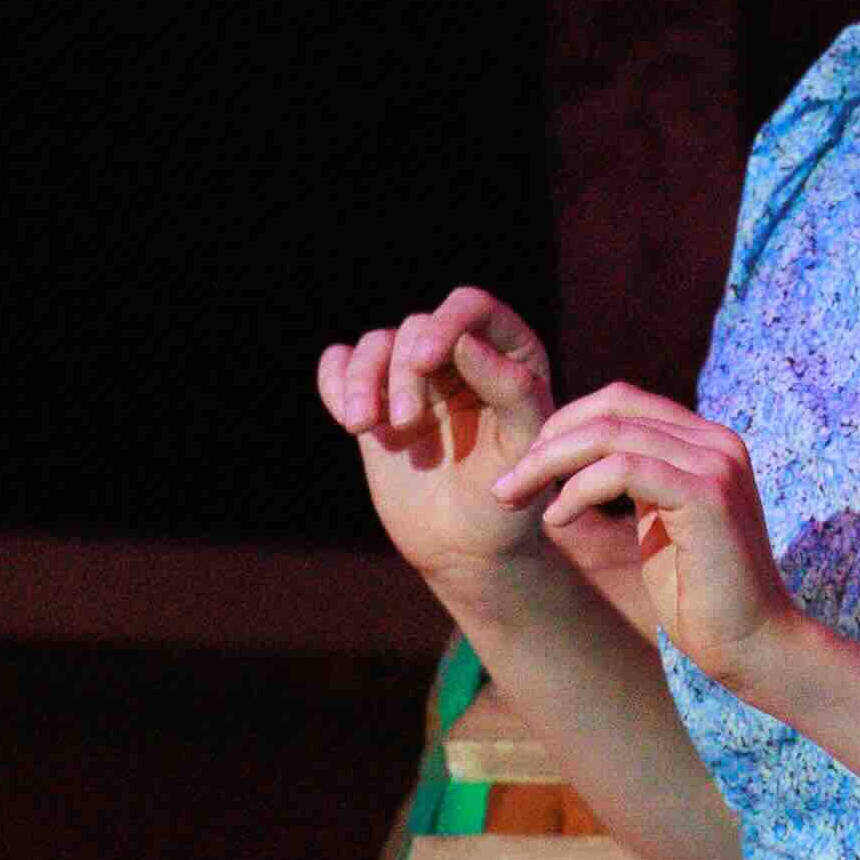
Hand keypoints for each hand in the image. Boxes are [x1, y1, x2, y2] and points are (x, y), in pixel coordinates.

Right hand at [314, 291, 561, 585]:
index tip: (423, 359)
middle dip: (403, 371)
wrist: (468, 550)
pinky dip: (335, 380)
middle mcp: (460, 357)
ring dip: (362, 380)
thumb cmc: (509, 502)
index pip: (473, 308)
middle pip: (416, 328)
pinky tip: (348, 416)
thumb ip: (510, 390)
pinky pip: (341, 365)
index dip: (445, 323)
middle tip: (406, 423)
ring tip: (362, 426)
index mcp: (509, 356)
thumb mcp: (524, 449)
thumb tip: (465, 341)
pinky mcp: (376, 403)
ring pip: (375, 345)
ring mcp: (414, 379)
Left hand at [492, 383, 809, 684]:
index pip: (623, 402)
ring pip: (611, 435)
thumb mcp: (654, 521)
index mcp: (706, 443)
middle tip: (507, 481)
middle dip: (548, 439)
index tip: (526, 464)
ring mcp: (716, 464)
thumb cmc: (699, 594)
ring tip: (515, 496)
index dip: (566, 423)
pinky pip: (625, 470)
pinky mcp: (708, 495)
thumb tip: (566, 457)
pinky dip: (579, 489)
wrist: (752, 643)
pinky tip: (558, 518)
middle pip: (613, 407)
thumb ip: (630, 481)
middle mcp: (717, 442)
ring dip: (549, 463)